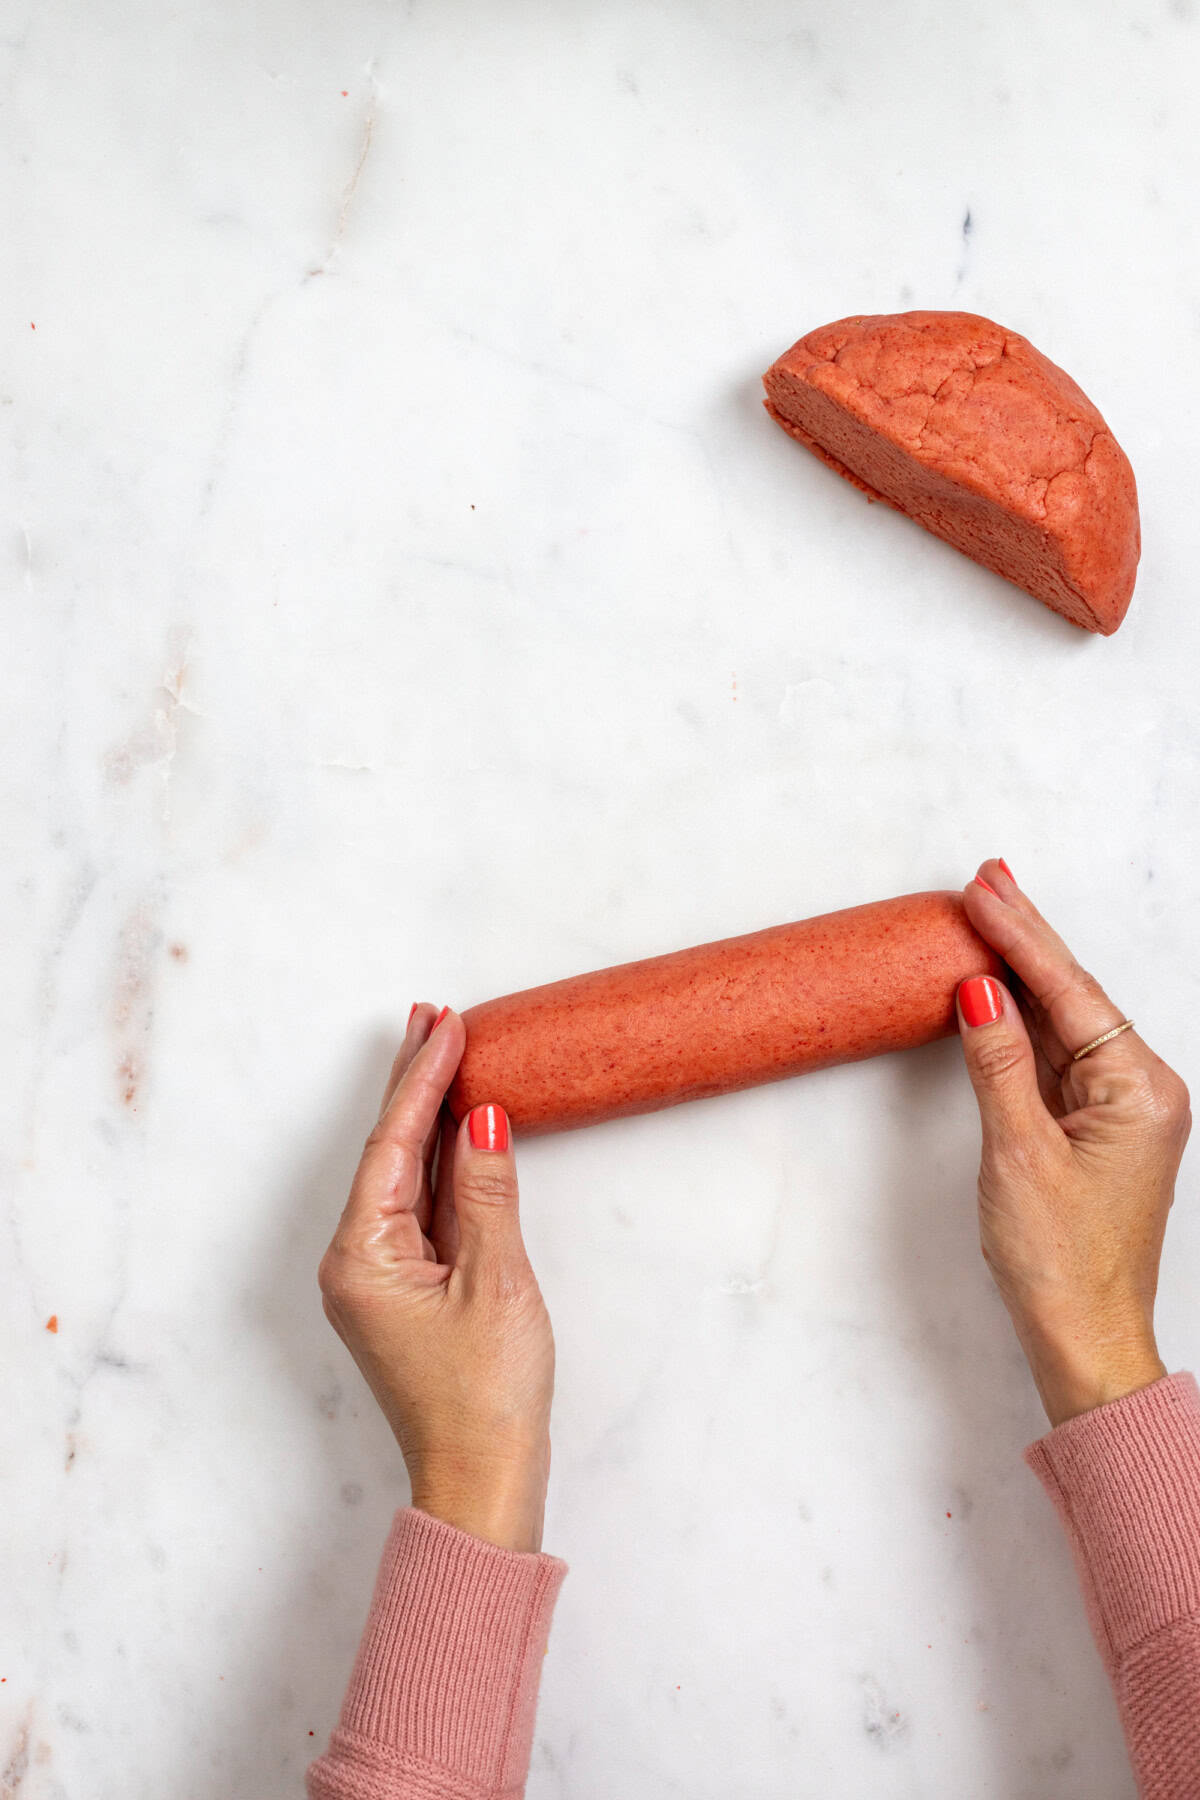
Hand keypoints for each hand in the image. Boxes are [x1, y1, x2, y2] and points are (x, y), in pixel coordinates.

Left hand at [319, 1006, 554, 1551]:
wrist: (481, 1487)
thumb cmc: (487, 1399)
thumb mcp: (497, 1282)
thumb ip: (487, 1192)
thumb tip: (482, 1117)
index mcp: (363, 1256)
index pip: (393, 1144)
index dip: (423, 1079)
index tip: (447, 1025)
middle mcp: (356, 1262)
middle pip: (387, 1151)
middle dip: (412, 1083)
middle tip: (433, 1017)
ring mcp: (378, 1279)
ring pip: (403, 1176)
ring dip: (426, 1117)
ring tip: (442, 1051)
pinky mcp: (404, 1294)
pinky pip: (418, 1208)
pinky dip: (439, 1163)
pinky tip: (455, 1130)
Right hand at [957, 860, 1189, 1427]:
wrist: (1084, 1338)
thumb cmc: (1060, 1260)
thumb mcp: (1017, 1151)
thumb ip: (998, 1060)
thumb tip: (980, 988)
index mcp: (1140, 1090)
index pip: (1070, 991)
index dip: (1020, 936)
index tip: (983, 890)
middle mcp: (1142, 1089)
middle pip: (1074, 993)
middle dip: (1027, 934)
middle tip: (988, 876)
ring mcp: (1123, 1107)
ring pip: (1065, 1018)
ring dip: (1023, 969)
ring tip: (989, 912)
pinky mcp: (1099, 1126)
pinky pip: (1059, 1053)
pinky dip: (1026, 1016)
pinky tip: (1001, 985)